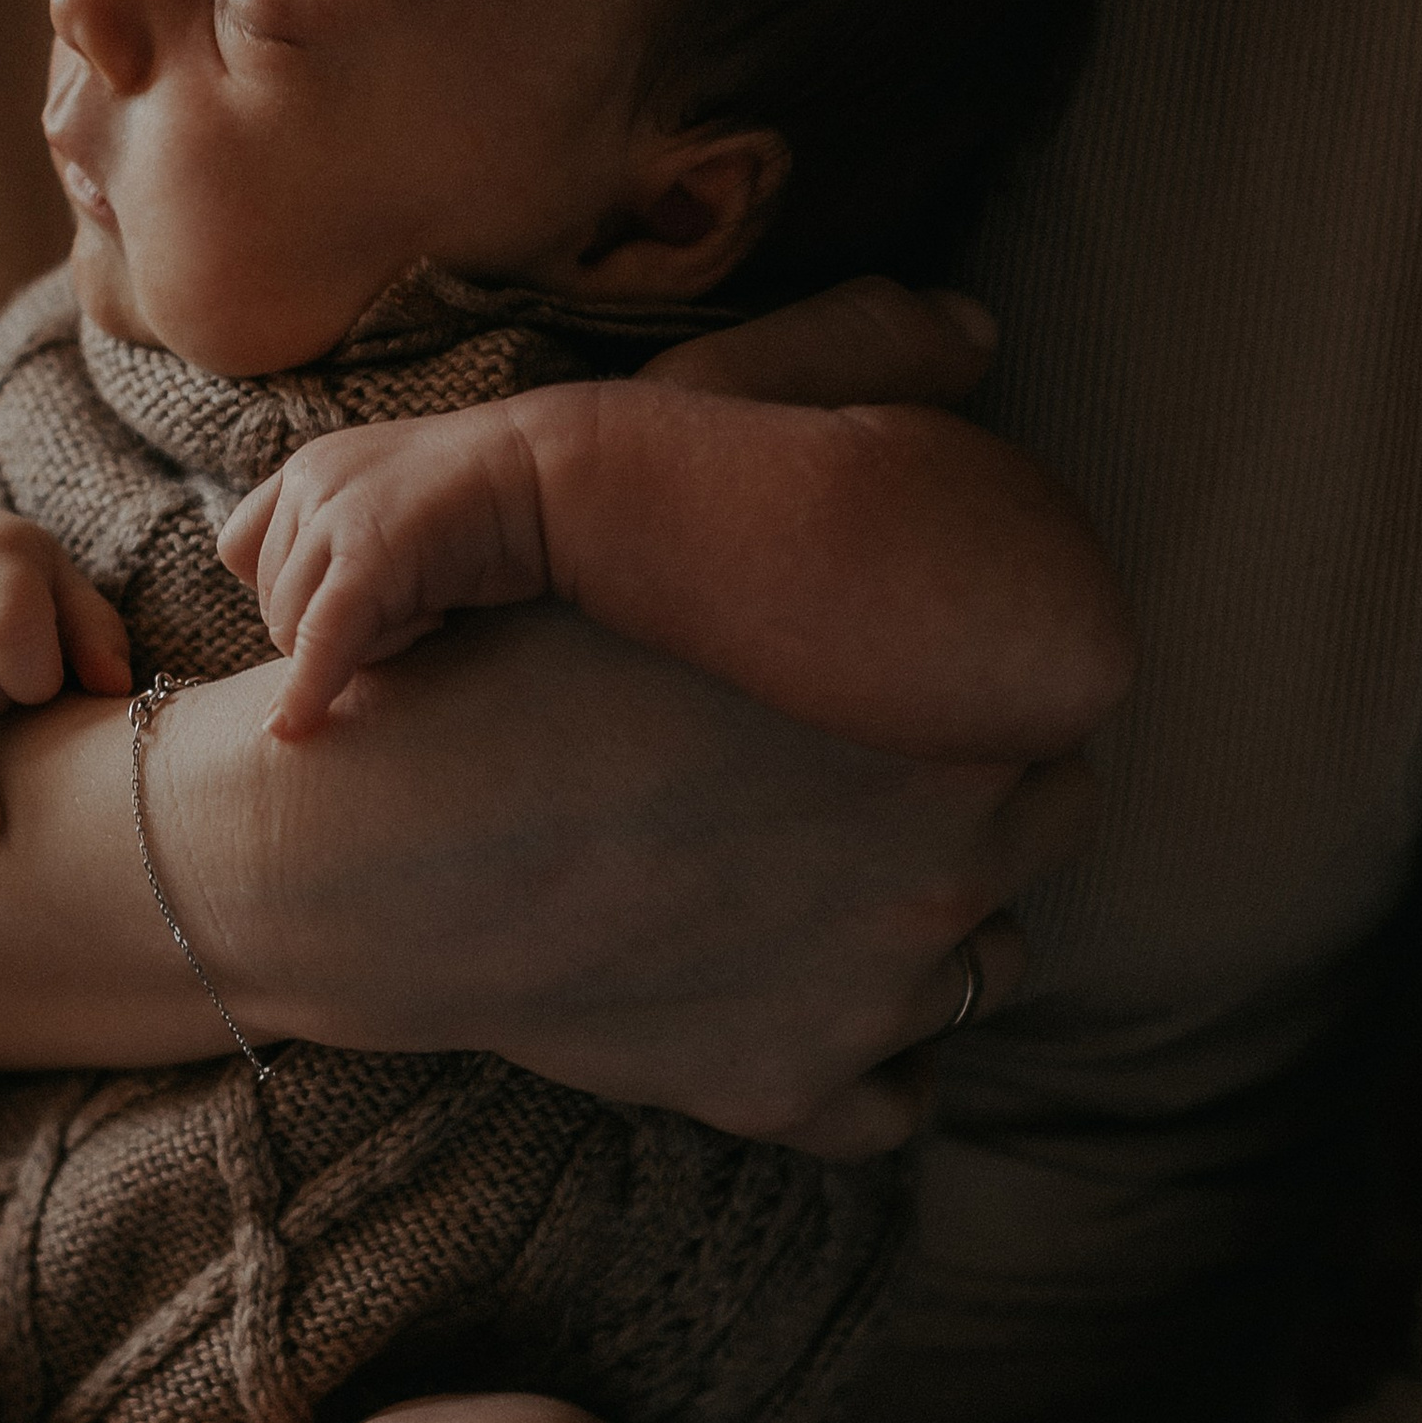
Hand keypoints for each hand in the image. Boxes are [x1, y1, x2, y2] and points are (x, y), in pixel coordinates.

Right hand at [165, 280, 1079, 1154]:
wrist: (365, 845)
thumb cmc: (510, 648)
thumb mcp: (664, 455)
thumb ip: (837, 366)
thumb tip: (973, 321)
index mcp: (946, 735)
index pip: (1056, 725)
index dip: (970, 696)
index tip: (894, 685)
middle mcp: (942, 883)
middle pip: (1036, 841)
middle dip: (966, 802)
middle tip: (849, 767)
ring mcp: (870, 1004)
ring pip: (975, 971)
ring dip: (921, 925)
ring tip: (809, 869)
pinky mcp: (788, 1093)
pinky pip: (895, 1100)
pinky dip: (859, 1054)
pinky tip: (787, 984)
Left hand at [219, 412, 545, 738]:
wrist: (553, 478)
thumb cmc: (488, 507)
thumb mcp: (395, 512)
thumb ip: (341, 544)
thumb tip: (299, 625)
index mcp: (310, 467)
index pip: (241, 551)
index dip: (283, 592)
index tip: (343, 604)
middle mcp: (310, 481)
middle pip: (269, 599)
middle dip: (325, 629)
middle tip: (413, 613)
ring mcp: (335, 511)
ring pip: (291, 625)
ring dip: (354, 646)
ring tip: (427, 616)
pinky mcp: (367, 554)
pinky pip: (319, 638)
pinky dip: (308, 689)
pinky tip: (297, 728)